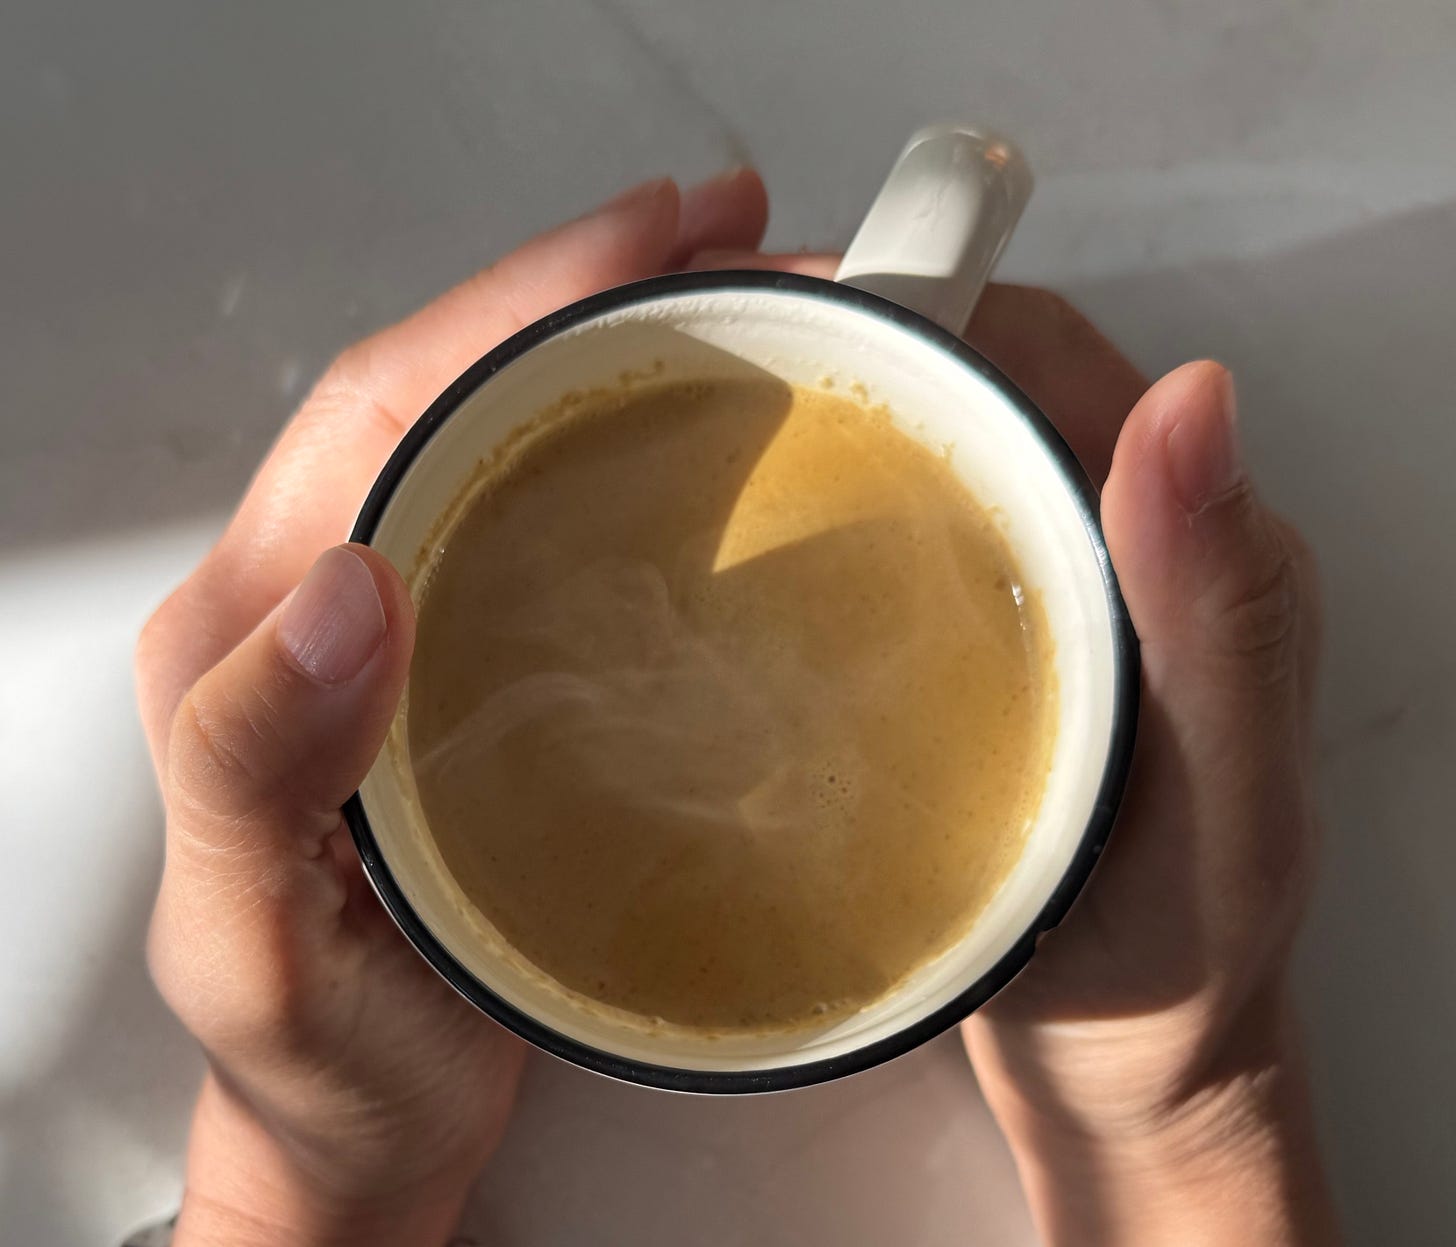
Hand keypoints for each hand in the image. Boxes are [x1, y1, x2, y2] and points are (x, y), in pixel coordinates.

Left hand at [136, 170, 770, 1246]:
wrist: (363, 1134)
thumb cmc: (316, 1060)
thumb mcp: (256, 947)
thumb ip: (258, 764)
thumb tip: (346, 587)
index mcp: (252, 624)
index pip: (384, 402)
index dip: (515, 297)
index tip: (651, 239)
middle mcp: (326, 597)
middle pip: (455, 381)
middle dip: (590, 283)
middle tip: (731, 232)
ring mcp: (411, 628)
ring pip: (508, 433)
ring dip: (621, 346)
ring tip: (741, 300)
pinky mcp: (478, 669)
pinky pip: (550, 521)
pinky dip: (633, 451)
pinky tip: (710, 437)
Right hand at [691, 250, 1335, 1242]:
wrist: (1127, 1067)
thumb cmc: (1183, 951)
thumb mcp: (1221, 794)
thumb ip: (1216, 612)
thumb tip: (1196, 395)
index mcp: (1176, 537)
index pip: (1043, 349)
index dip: (924, 293)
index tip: (790, 293)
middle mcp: (1101, 544)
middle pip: (962, 387)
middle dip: (840, 346)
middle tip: (699, 359)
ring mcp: (1025, 600)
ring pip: (913, 462)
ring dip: (813, 428)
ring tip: (685, 432)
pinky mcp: (963, 660)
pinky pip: (880, 552)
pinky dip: (807, 525)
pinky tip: (729, 557)